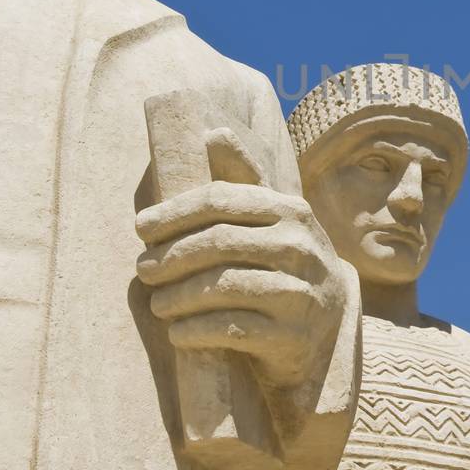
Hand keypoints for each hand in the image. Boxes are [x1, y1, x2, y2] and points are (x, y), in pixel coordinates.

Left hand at [135, 180, 346, 385]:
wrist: (329, 326)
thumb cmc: (285, 262)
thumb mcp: (273, 219)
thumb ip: (244, 178)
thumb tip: (213, 134)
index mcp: (291, 210)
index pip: (221, 200)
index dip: (174, 213)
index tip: (140, 227)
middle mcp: (300, 247)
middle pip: (217, 243)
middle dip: (170, 256)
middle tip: (142, 270)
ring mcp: (299, 292)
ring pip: (221, 287)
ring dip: (177, 296)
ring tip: (156, 303)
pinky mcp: (291, 335)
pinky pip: (230, 329)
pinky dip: (195, 330)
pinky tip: (177, 331)